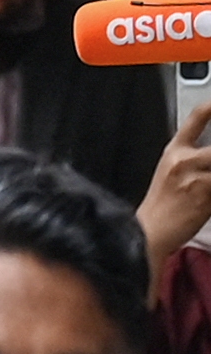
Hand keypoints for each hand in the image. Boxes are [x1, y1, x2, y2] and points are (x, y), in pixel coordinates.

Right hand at [136, 98, 210, 296]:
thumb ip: (193, 159)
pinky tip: (208, 199)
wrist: (149, 235)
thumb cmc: (160, 210)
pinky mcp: (206, 192)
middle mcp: (184, 161)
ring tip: (206, 188)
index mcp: (173, 152)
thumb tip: (209, 155)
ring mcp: (195, 176)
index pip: (197, 118)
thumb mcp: (170, 175)